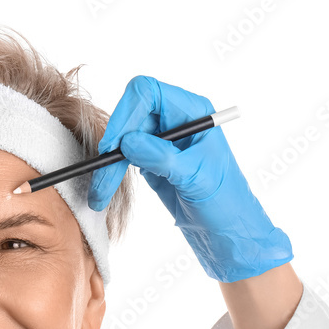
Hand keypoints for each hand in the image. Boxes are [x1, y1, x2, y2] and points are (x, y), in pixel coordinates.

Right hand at [88, 75, 292, 282]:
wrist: (228, 234)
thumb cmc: (226, 203)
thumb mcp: (195, 178)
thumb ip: (162, 157)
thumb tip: (127, 142)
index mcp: (192, 112)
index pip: (148, 93)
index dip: (126, 114)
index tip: (113, 146)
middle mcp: (176, 121)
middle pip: (130, 117)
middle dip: (113, 147)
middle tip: (101, 178)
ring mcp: (163, 142)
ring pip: (123, 140)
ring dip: (108, 167)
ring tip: (100, 196)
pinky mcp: (153, 162)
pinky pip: (125, 159)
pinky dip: (113, 175)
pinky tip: (107, 193)